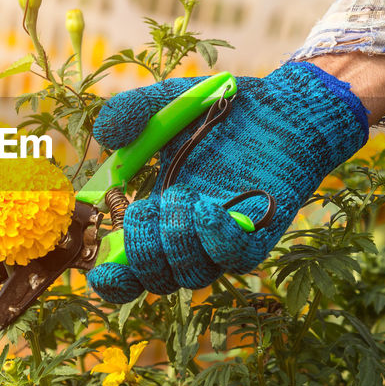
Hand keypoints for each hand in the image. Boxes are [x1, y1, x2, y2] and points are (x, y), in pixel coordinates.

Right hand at [86, 62, 369, 302]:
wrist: (284, 108)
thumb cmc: (225, 111)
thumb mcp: (169, 103)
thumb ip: (132, 112)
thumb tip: (103, 136)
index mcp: (160, 215)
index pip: (132, 270)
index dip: (113, 281)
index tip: (100, 271)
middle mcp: (190, 236)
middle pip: (157, 280)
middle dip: (142, 253)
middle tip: (142, 210)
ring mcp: (224, 239)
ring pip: (193, 274)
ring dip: (176, 241)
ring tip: (181, 196)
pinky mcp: (259, 235)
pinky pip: (235, 259)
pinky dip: (215, 240)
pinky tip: (207, 209)